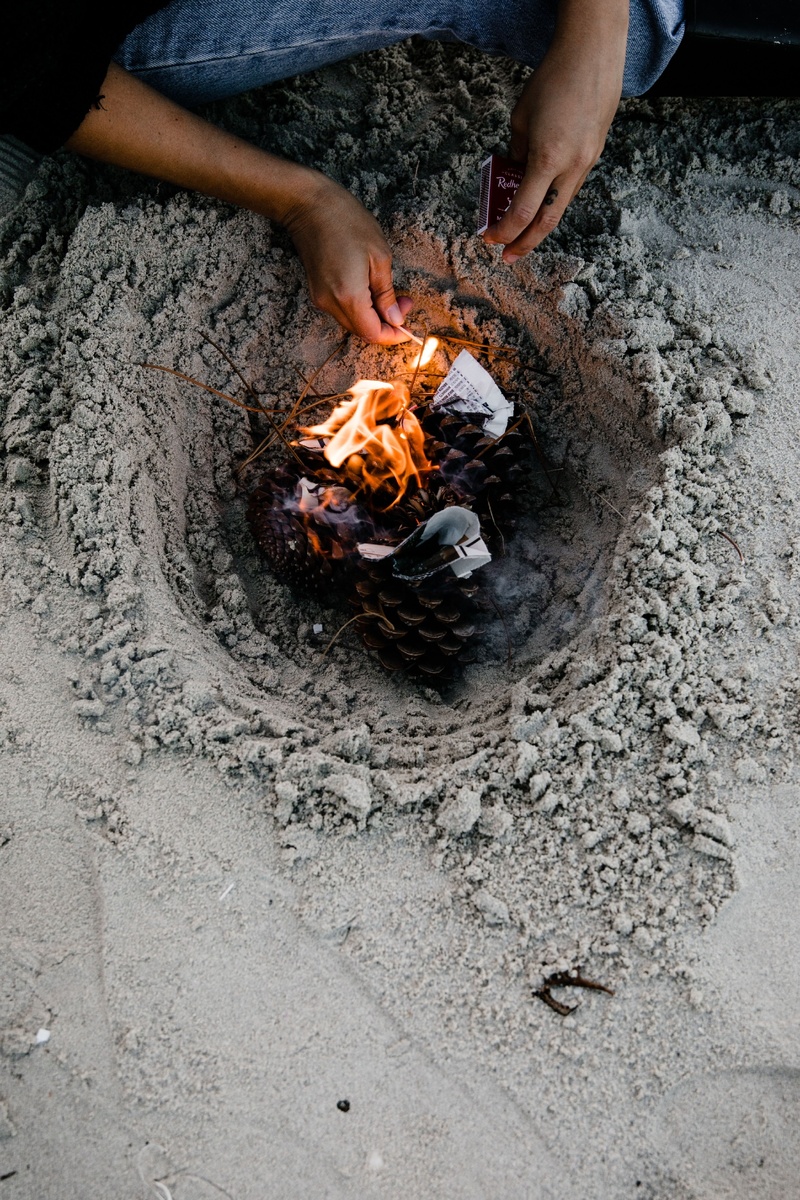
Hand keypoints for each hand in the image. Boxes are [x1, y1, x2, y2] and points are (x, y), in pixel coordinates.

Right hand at [282, 174, 411, 343]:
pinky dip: (360, 308)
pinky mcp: (317, 292)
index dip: (393, 335)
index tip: (408, 325)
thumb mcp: (379, 256)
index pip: (373, 334)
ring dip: (373, 316)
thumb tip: (395, 318)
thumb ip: (386, 293)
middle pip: (362, 331)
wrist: (310, 205)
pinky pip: (342, 310)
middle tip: (404, 301)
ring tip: (390, 293)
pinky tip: (370, 289)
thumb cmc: (347, 222)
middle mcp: (331, 304)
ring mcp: (321, 299)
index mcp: (349, 296)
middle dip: (386, 324)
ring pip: (353, 322)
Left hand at [483, 5, 626, 262]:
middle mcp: (572, 167)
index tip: (490, 237)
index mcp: (547, 159)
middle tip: (508, 257)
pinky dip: (553, 201)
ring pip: (562, 207)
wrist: (593, 54)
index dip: (505, 230)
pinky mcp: (596, 154)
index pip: (523, 211)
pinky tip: (541, 203)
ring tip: (522, 235)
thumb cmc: (552, 79)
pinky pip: (571, 188)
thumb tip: (516, 175)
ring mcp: (588, 162)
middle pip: (548, 222)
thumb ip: (517, 153)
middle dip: (525, 243)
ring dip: (540, 225)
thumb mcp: (521, 118)